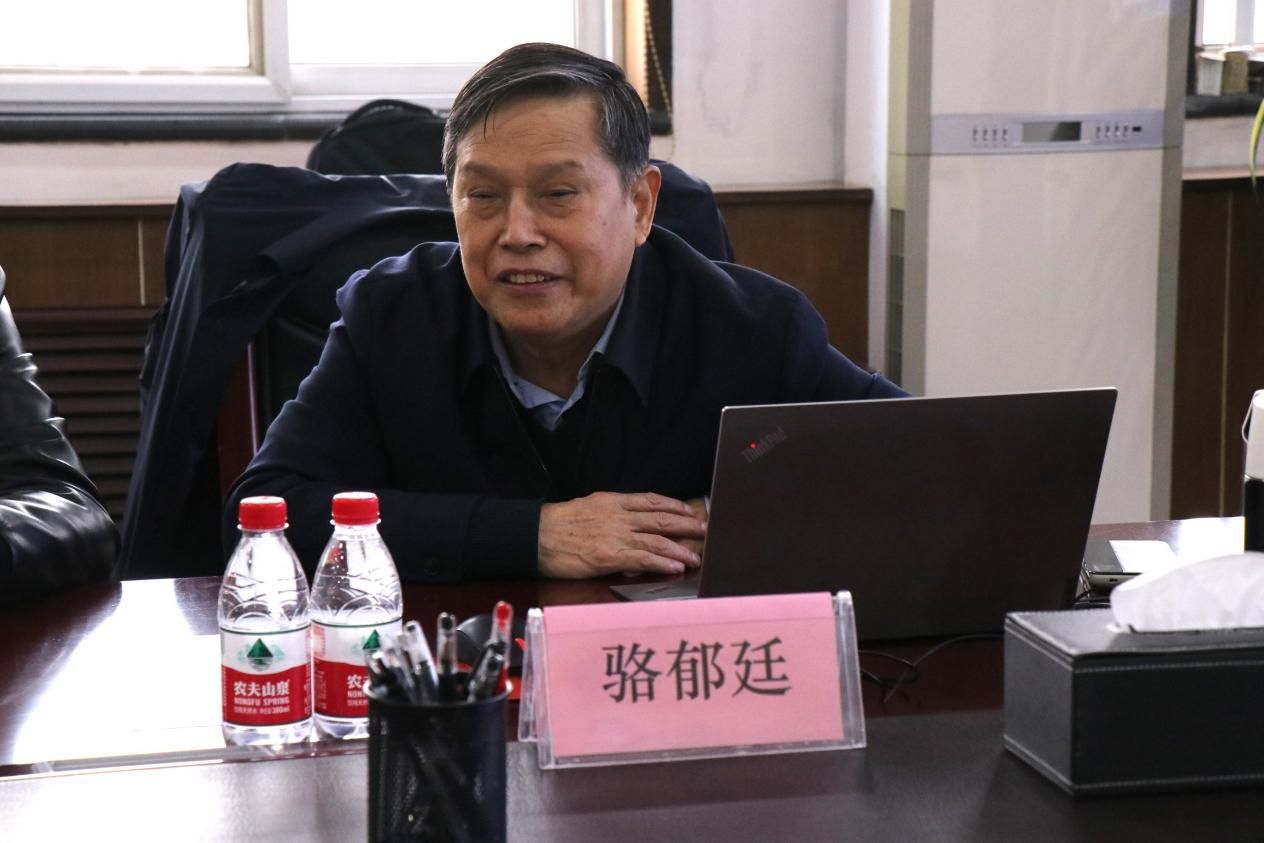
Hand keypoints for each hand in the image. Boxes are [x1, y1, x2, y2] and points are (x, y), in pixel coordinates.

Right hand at [538, 492, 707, 578]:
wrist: (535, 536)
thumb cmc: (556, 526)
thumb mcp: (587, 509)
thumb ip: (610, 516)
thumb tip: (627, 528)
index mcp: (612, 502)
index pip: (650, 500)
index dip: (673, 506)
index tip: (689, 510)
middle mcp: (618, 515)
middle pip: (660, 519)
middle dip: (686, 525)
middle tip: (705, 530)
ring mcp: (615, 535)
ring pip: (656, 539)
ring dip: (680, 548)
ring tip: (697, 556)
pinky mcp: (609, 556)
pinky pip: (643, 558)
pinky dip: (662, 562)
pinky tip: (676, 567)